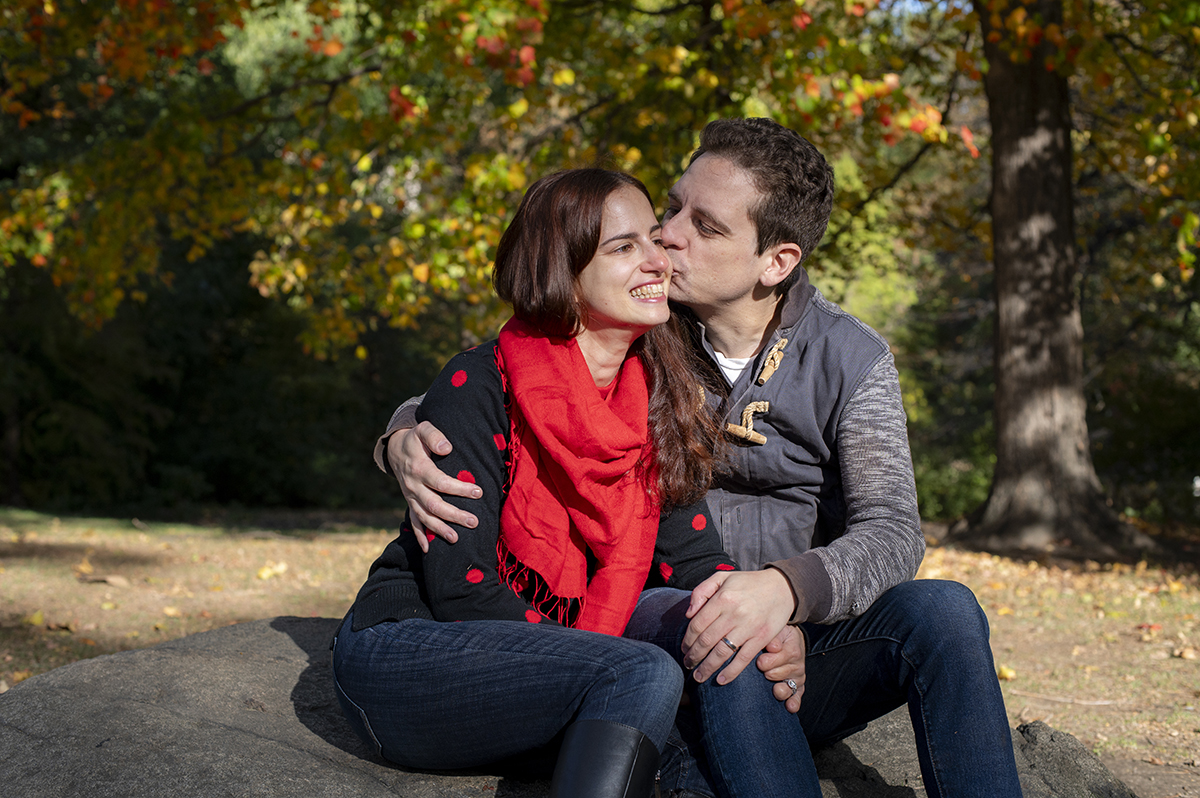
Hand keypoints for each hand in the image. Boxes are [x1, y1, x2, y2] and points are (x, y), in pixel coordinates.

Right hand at [389, 421, 481, 551]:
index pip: (440, 482)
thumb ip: (434, 436)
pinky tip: (428, 550)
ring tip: (456, 539)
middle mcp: (413, 486)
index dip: (459, 488)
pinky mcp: (410, 503)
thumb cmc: (416, 439)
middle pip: (434, 504)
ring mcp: (410, 497)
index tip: (478, 492)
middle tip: (473, 521)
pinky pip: (414, 522)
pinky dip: (420, 536)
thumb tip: (447, 447)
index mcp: (419, 468)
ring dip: (439, 529)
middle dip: (454, 515)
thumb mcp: (423, 429)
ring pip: (425, 517)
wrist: (396, 449)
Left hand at [681, 568, 796, 684]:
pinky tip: (720, 680)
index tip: (684, 649)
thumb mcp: (722, 577)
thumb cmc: (748, 583)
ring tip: (699, 676)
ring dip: (707, 667)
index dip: (688, 640)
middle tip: (687, 664)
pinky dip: (731, 672)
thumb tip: (688, 614)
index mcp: (722, 598)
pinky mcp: (762, 637)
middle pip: (707, 640)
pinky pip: (743, 658)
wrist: (782, 587)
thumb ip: (701, 591)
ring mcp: (749, 626)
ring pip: (722, 652)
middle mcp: (734, 613)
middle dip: (694, 656)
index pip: (697, 624)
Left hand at [759, 625, 806, 713]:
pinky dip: (794, 702)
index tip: (759, 661)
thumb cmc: (780, 636)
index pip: (781, 657)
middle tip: (762, 669)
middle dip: (769, 673)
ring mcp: (798, 677)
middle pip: (780, 674)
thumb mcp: (778, 631)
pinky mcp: (798, 687)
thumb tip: (772, 646)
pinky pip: (797, 696)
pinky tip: (790, 707)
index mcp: (792, 649)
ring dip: (780, 690)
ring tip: (775, 689)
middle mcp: (797, 664)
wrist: (792, 640)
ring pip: (788, 687)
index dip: (768, 660)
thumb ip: (774, 637)